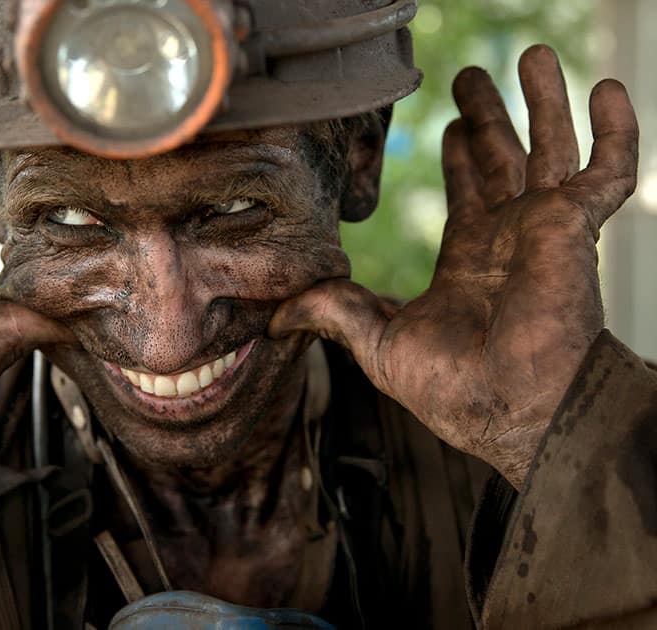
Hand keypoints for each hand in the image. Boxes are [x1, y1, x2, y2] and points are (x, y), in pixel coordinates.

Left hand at [269, 45, 638, 487]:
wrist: (512, 408)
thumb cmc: (455, 391)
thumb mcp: (377, 344)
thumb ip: (333, 313)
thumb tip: (277, 315)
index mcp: (469, 261)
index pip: (467, 195)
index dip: (460, 158)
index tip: (449, 126)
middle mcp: (509, 238)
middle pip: (501, 161)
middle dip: (489, 118)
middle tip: (470, 80)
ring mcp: (545, 230)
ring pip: (550, 149)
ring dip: (542, 103)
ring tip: (528, 57)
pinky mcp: (575, 226)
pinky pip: (609, 169)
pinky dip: (613, 129)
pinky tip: (605, 88)